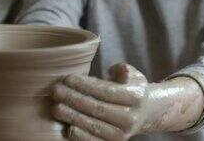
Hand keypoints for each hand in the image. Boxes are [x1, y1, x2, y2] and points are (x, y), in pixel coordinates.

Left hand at [51, 64, 203, 139]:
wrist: (147, 114)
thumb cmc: (132, 90)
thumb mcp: (133, 76)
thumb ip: (123, 71)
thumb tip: (119, 69)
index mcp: (135, 98)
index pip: (106, 91)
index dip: (85, 85)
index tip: (67, 78)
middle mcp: (130, 118)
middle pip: (97, 108)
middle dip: (73, 99)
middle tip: (56, 91)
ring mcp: (122, 134)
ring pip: (94, 126)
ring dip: (72, 117)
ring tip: (56, 107)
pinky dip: (79, 135)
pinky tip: (66, 126)